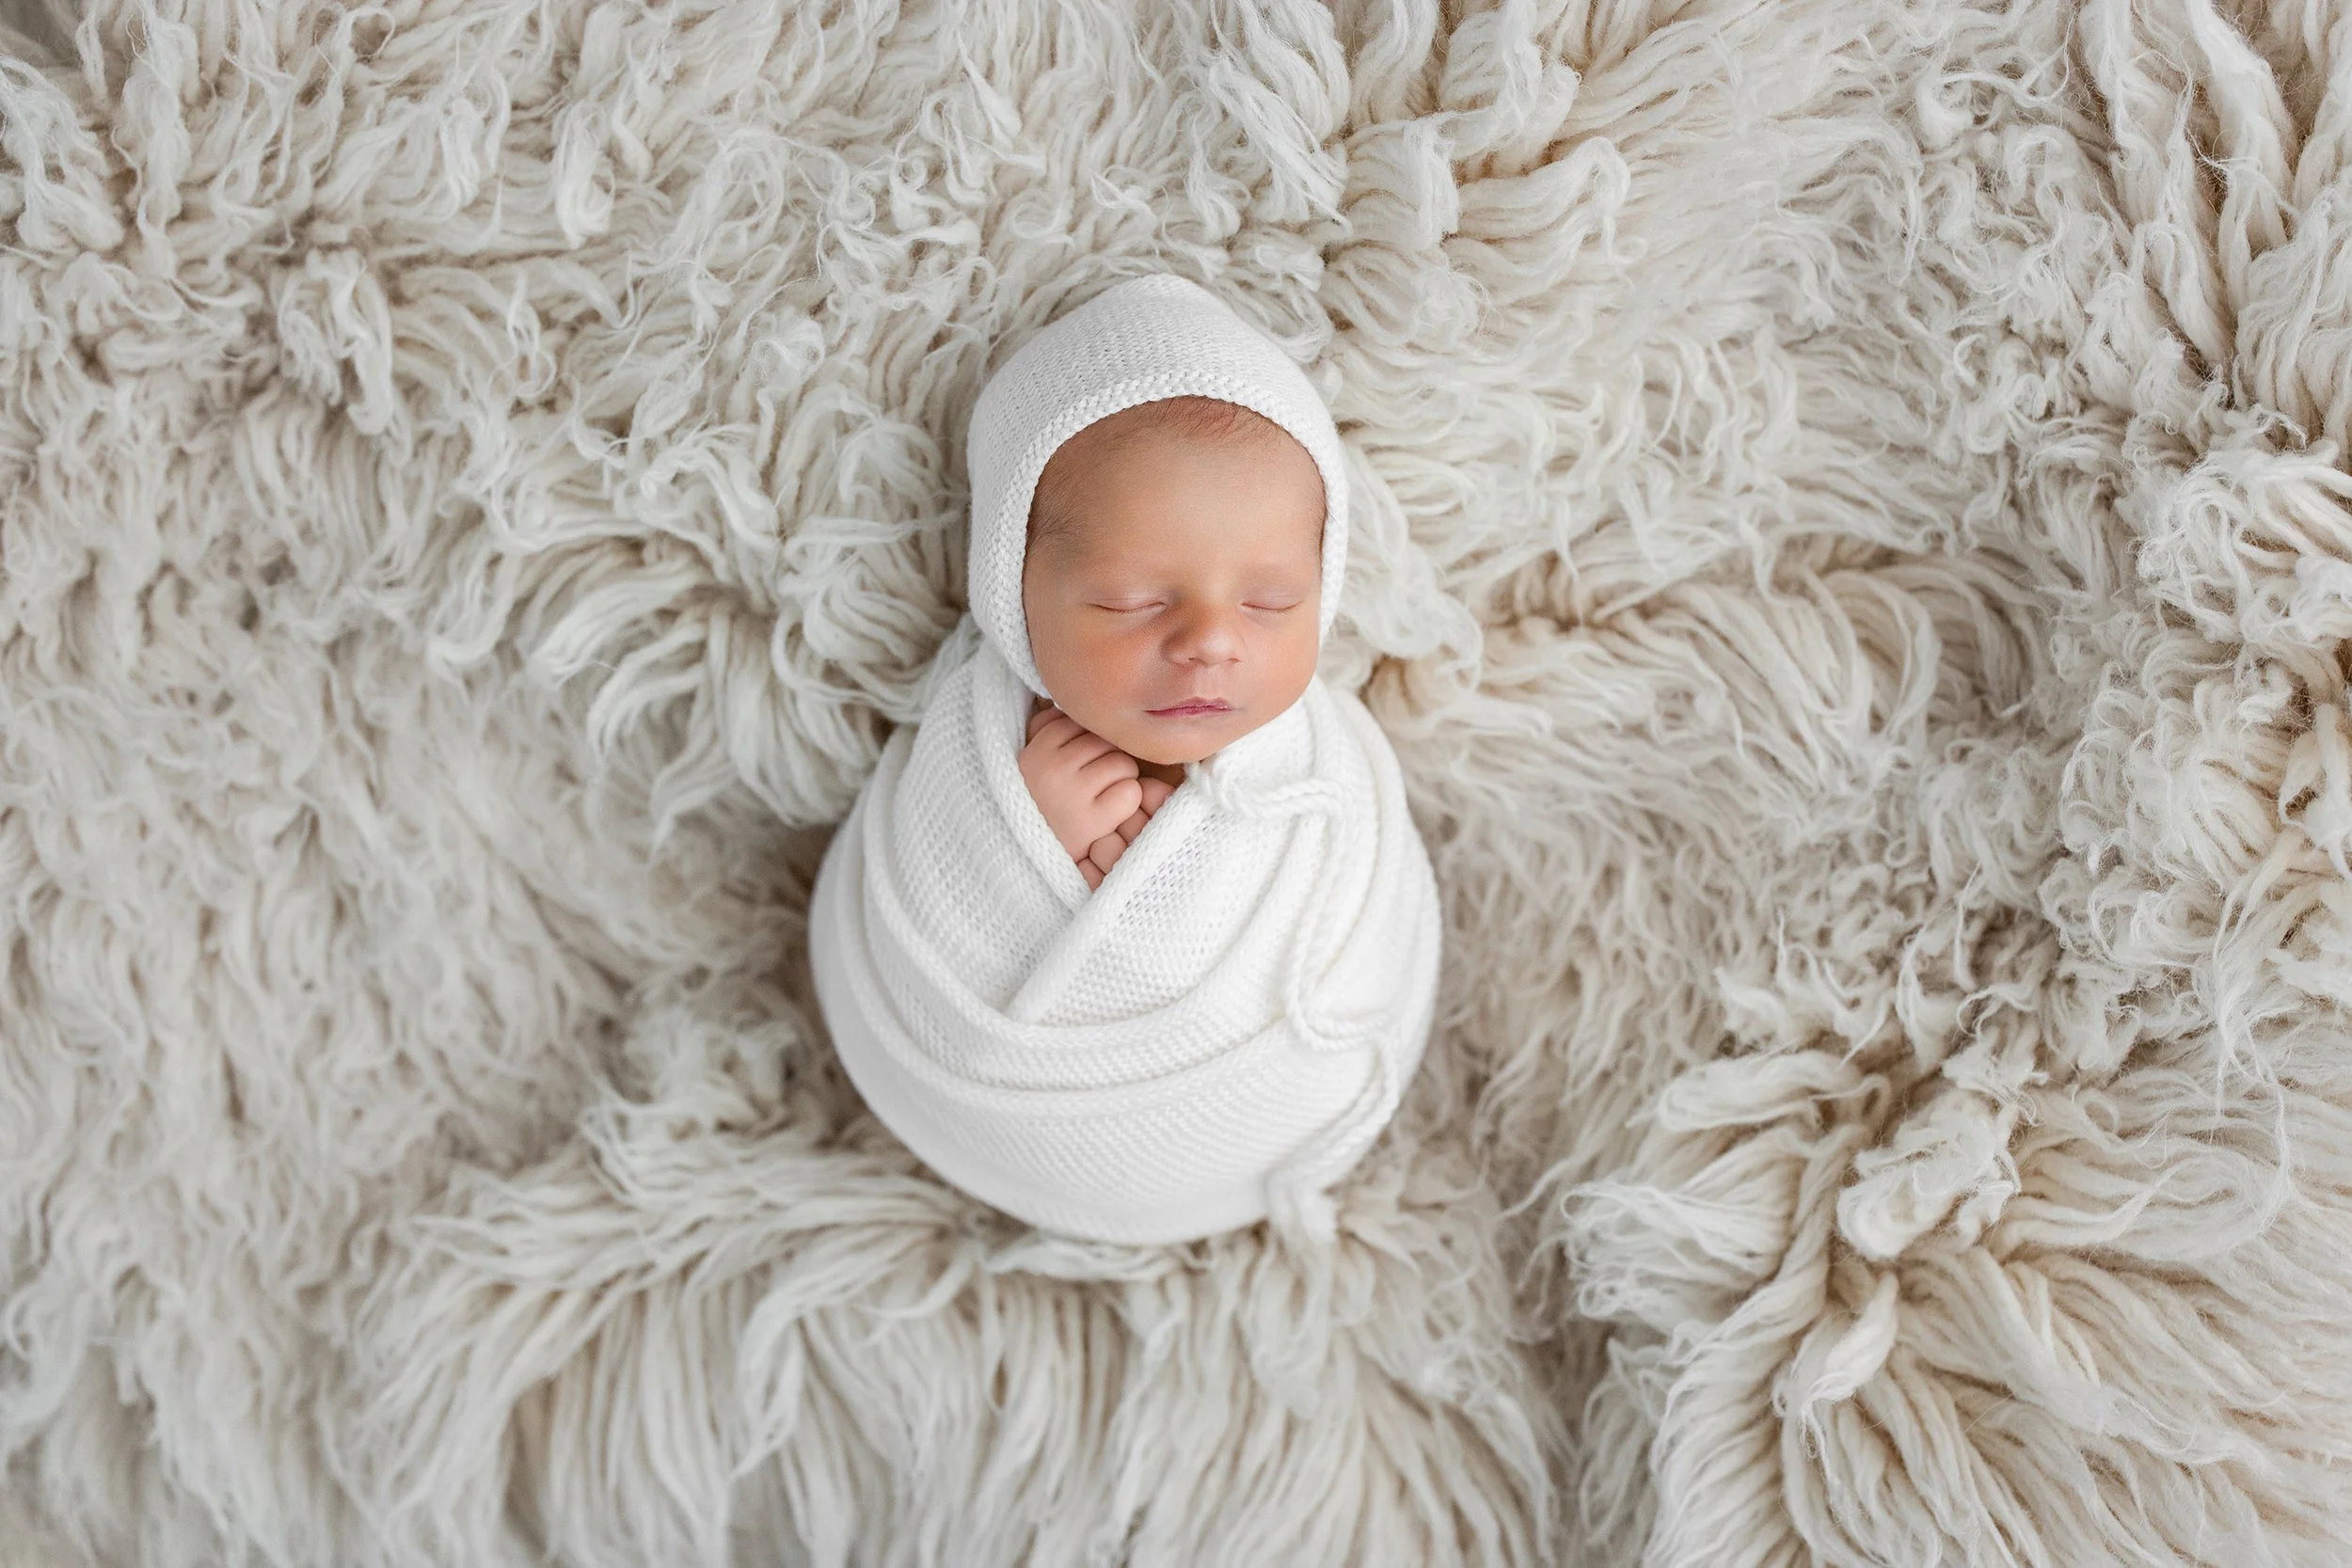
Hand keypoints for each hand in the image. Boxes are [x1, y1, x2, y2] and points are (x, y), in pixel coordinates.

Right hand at [1020, 700, 1176, 886]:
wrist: (1015, 861)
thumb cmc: (1032, 806)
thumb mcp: (1028, 762)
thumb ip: (1046, 729)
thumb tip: (1067, 705)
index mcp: (1036, 750)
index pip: (1081, 722)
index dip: (1089, 740)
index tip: (1080, 762)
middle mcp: (1051, 768)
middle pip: (1106, 740)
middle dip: (1106, 759)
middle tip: (1093, 784)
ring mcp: (1071, 795)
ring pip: (1122, 764)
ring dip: (1120, 780)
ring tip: (1100, 798)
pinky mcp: (1090, 822)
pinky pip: (1129, 793)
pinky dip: (1127, 802)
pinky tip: (1109, 814)